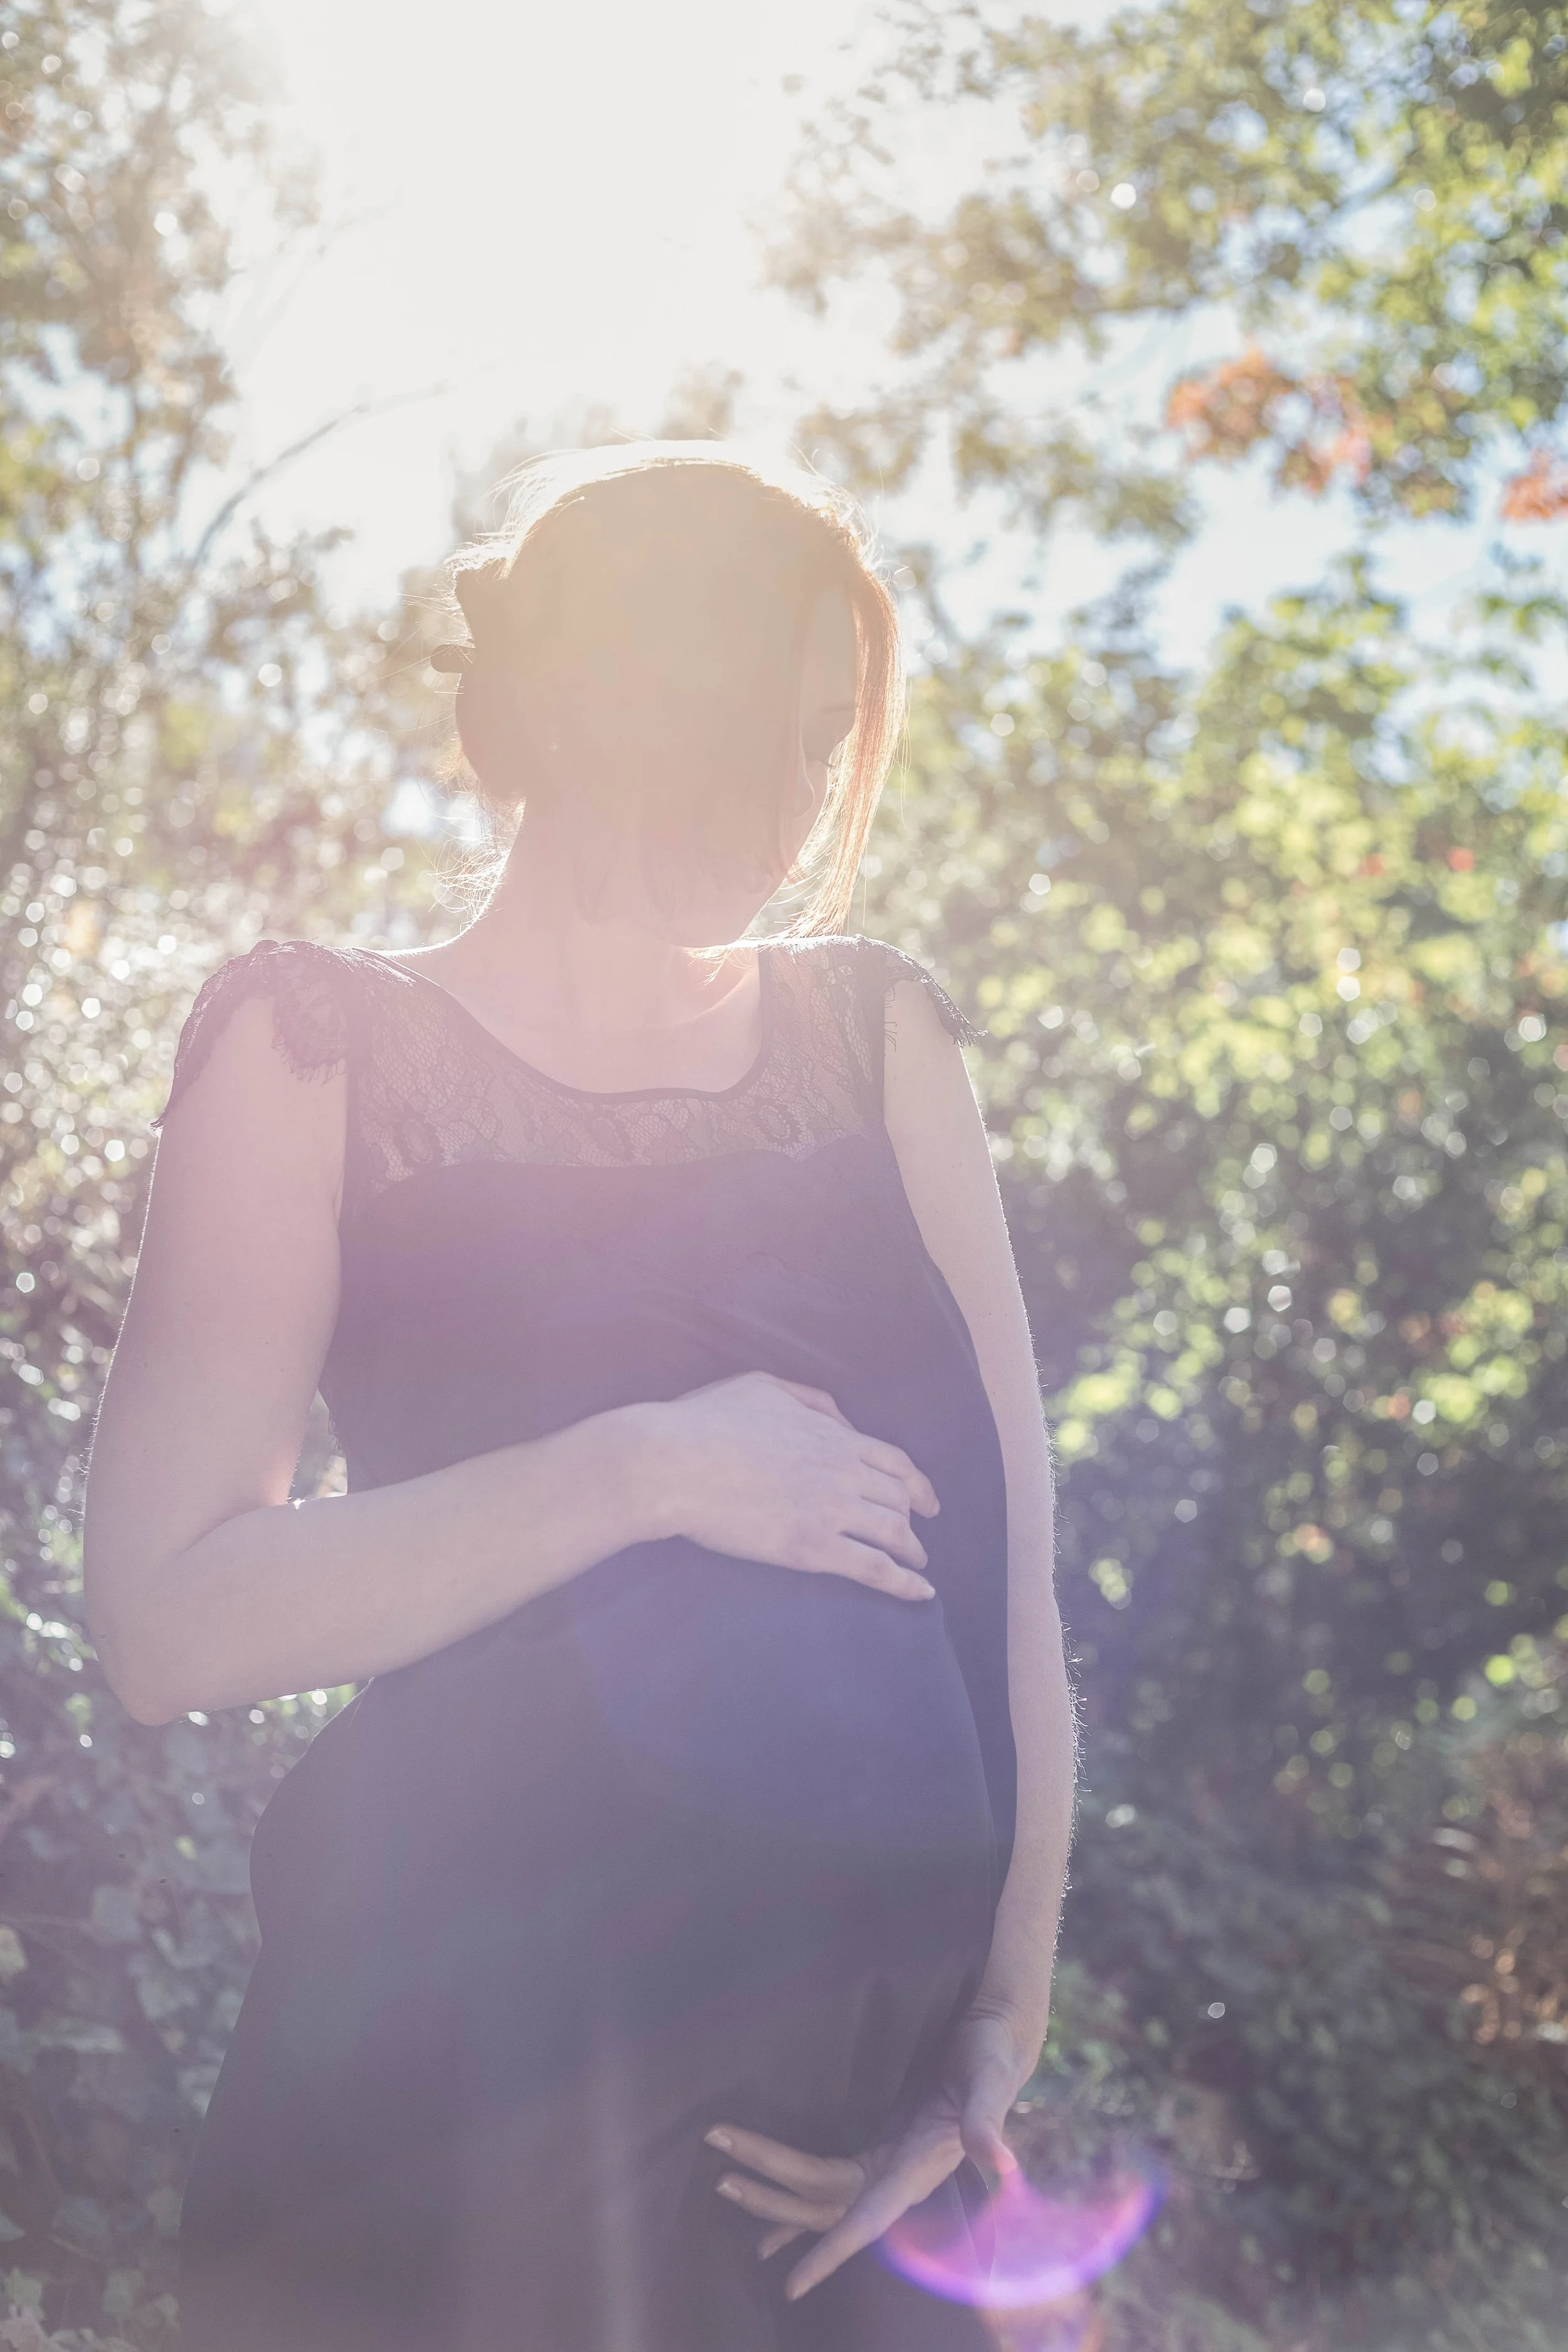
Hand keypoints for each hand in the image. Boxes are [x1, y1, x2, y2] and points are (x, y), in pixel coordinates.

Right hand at [646, 1371, 939, 1603]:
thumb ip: (809, 1400)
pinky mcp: (812, 1548)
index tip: (929, 1502)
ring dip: (913, 1552)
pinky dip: (905, 1582)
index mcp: (831, 1435)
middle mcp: (842, 1471)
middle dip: (912, 1520)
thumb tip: (842, 1419)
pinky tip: (920, 1592)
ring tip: (917, 1566)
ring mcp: (830, 1510)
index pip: (895, 1461)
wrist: (672, 1462)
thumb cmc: (705, 1422)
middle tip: (913, 1538)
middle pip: (898, 1499)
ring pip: (894, 1533)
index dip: (918, 1485)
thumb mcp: (762, 1387)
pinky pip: (874, 1568)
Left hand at [704, 2006, 1033, 2299]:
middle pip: (824, 2199)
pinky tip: (766, 2231)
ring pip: (819, 2194)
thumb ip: (986, 2118)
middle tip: (718, 2175)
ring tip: (723, 2184)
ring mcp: (888, 2164)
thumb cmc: (992, 2051)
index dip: (830, 2251)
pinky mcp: (882, 2148)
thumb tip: (1001, 2160)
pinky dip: (797, 2207)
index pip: (866, 2217)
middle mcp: (898, 2176)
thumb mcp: (990, 2077)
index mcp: (918, 2167)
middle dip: (772, 2191)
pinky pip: (830, 2186)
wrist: (996, 2037)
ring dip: (773, 2194)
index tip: (792, 2284)